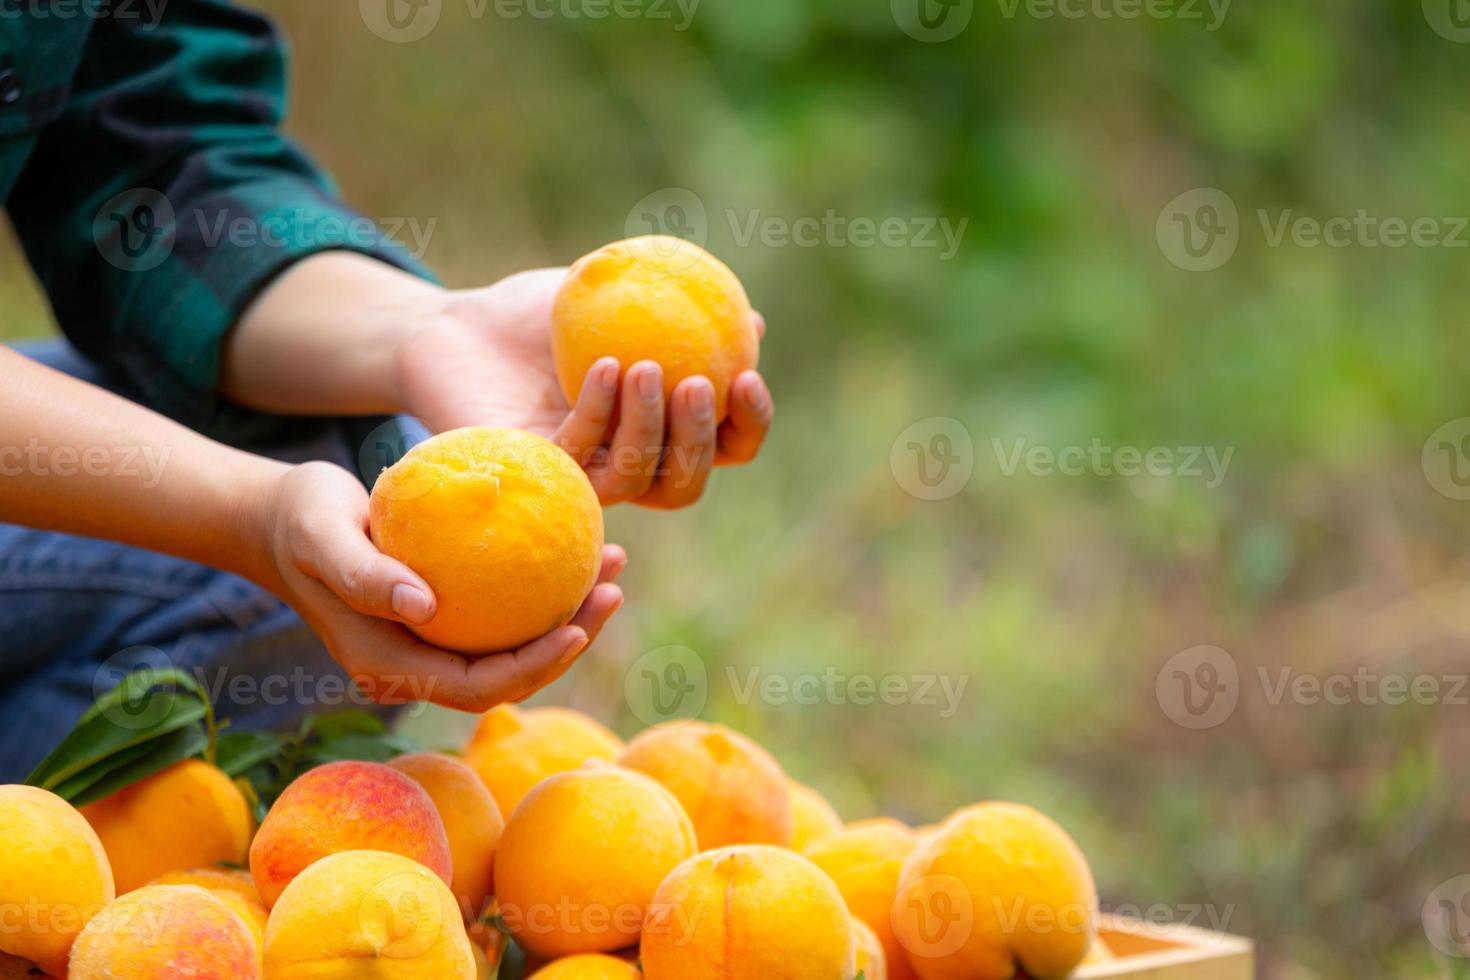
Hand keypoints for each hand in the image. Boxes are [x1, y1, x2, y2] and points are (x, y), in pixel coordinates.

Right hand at [258, 461, 625, 711]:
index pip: (477, 688)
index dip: (533, 669)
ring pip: (513, 644)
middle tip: (611, 588)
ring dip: (568, 612)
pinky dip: (542, 586)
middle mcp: (417, 665)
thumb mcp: (324, 536)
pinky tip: (577, 545)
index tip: (578, 629)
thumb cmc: (300, 519)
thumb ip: (365, 575)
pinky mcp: (443, 614)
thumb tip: (425, 608)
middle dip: (569, 641)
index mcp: (389, 666)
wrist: (281, 517)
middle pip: (509, 675)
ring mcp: (431, 643)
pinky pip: (503, 612)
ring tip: (610, 562)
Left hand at [394, 269, 773, 507]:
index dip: (749, 422)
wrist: (457, 327)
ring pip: (639, 482)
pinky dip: (600, 412)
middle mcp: (627, 465)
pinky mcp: (538, 477)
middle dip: (704, 441)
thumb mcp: (618, 296)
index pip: (726, 446)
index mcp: (661, 429)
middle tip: (699, 385)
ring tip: (646, 367)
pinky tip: (604, 367)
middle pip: (687, 482)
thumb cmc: (541, 313)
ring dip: (652, 429)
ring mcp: (581, 479)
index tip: (747, 374)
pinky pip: (583, 456)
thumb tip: (752, 323)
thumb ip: (683, 311)